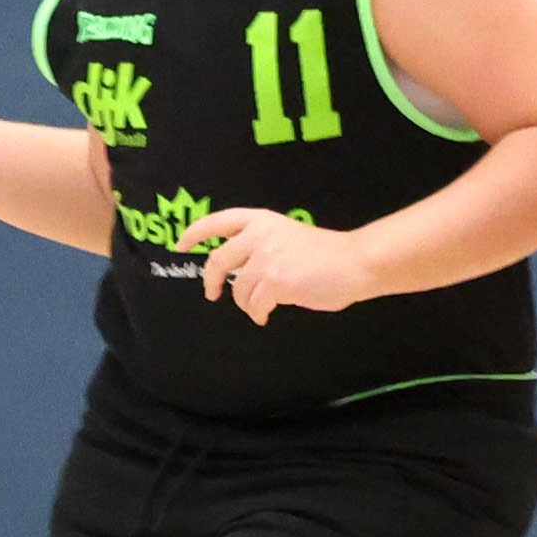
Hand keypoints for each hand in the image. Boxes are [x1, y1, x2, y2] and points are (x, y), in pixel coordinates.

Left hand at [180, 207, 375, 322]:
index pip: (218, 221)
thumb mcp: (288, 235)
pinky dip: (258, 314)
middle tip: (211, 293)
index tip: (181, 245)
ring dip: (246, 303)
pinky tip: (266, 316)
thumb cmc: (327, 253)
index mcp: (262, 220)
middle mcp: (260, 235)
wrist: (355, 262)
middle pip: (218, 260)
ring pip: (238, 289)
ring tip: (260, 306)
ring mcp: (267, 258)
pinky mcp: (276, 282)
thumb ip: (261, 245)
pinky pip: (255, 305)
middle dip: (210, 281)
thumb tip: (239, 271)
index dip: (195, 234)